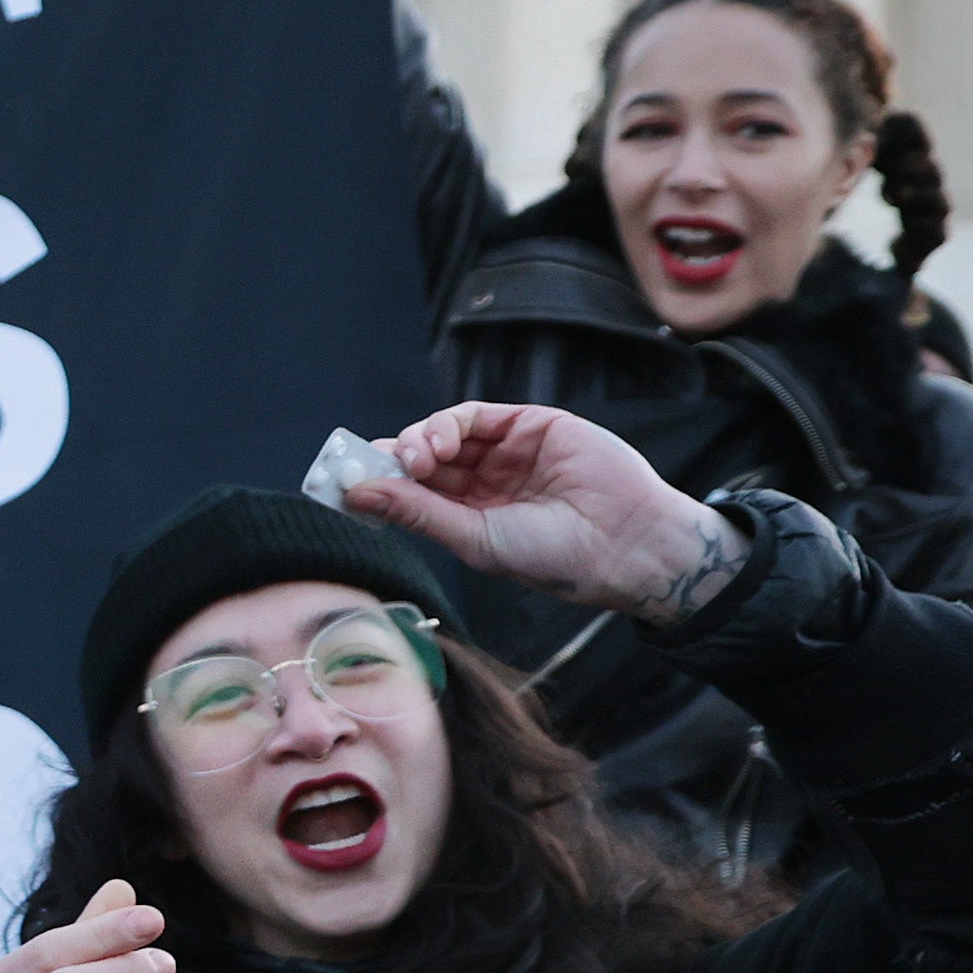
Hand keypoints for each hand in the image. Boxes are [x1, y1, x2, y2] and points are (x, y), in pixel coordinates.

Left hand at [346, 402, 737, 625]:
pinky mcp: (528, 424)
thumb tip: (358, 493)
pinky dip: (446, 424)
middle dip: (392, 459)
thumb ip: (419, 512)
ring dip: (418, 440)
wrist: (626, 542)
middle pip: (420, 458)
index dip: (379, 483)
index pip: (411, 491)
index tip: (346, 482)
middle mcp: (483, 481)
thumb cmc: (556, 557)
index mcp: (469, 516)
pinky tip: (435, 444)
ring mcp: (505, 451)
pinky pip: (475, 415)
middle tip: (375, 467)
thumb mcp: (476, 540)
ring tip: (418, 459)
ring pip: (443, 433)